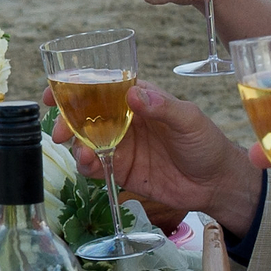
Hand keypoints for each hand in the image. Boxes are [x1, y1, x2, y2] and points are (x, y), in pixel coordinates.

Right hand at [50, 80, 263, 235]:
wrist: (216, 184)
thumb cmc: (207, 144)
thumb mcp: (189, 120)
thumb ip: (162, 107)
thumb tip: (133, 94)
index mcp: (139, 99)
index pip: (101, 86)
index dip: (74, 86)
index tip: (54, 92)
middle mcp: (124, 120)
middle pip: (85, 114)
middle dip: (67, 120)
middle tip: (59, 132)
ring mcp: (121, 145)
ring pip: (85, 140)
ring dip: (76, 145)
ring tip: (84, 154)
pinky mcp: (121, 169)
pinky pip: (95, 165)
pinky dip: (86, 165)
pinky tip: (90, 166)